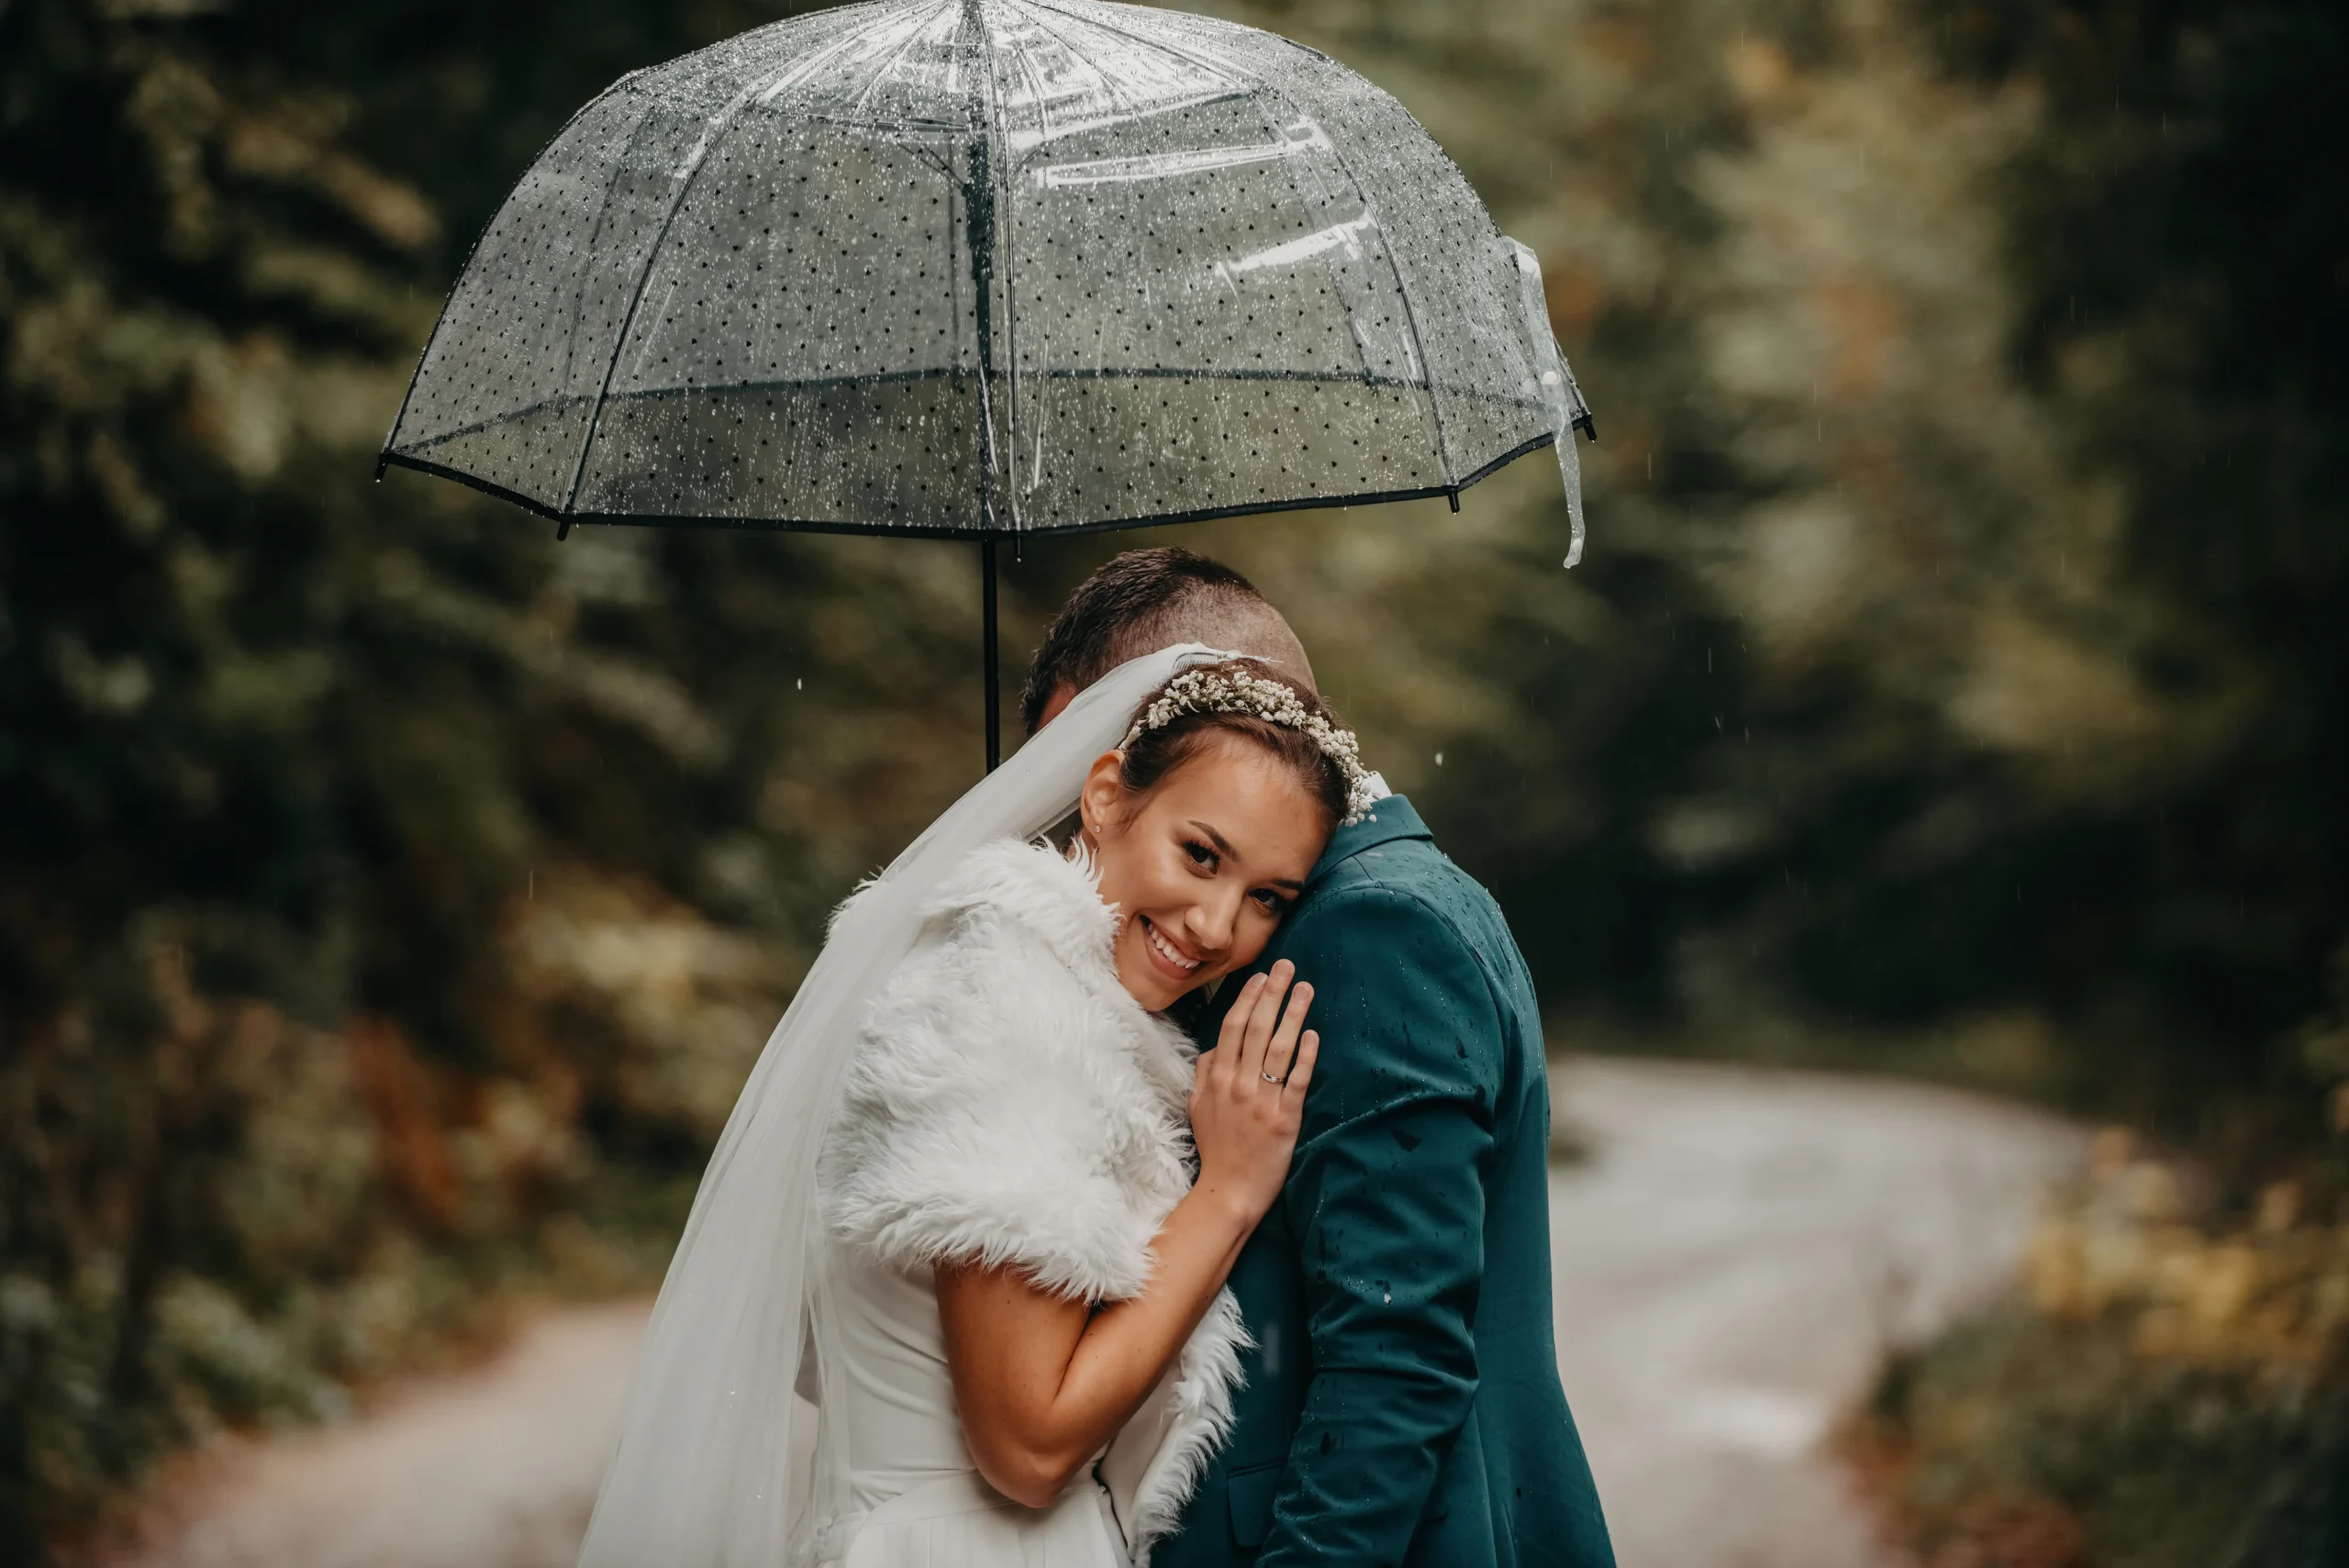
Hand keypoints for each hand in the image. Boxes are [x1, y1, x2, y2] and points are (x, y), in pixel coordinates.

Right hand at [1189, 960, 1319, 1225]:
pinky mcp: (1284, 1119)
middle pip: (1256, 1028)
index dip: (1248, 998)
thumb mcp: (1197, 1106)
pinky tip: (1313, 1035)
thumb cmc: (1216, 1148)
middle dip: (1273, 994)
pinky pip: (1296, 1080)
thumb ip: (1204, 1073)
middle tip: (1288, 967)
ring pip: (1278, 1048)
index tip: (1262, 976)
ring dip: (1292, 1015)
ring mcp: (1261, 1100)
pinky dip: (1305, 1056)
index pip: (1232, 1027)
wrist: (1229, 1190)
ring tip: (1305, 990)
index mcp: (1217, 1078)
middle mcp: (1237, 1084)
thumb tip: (1215, 1048)